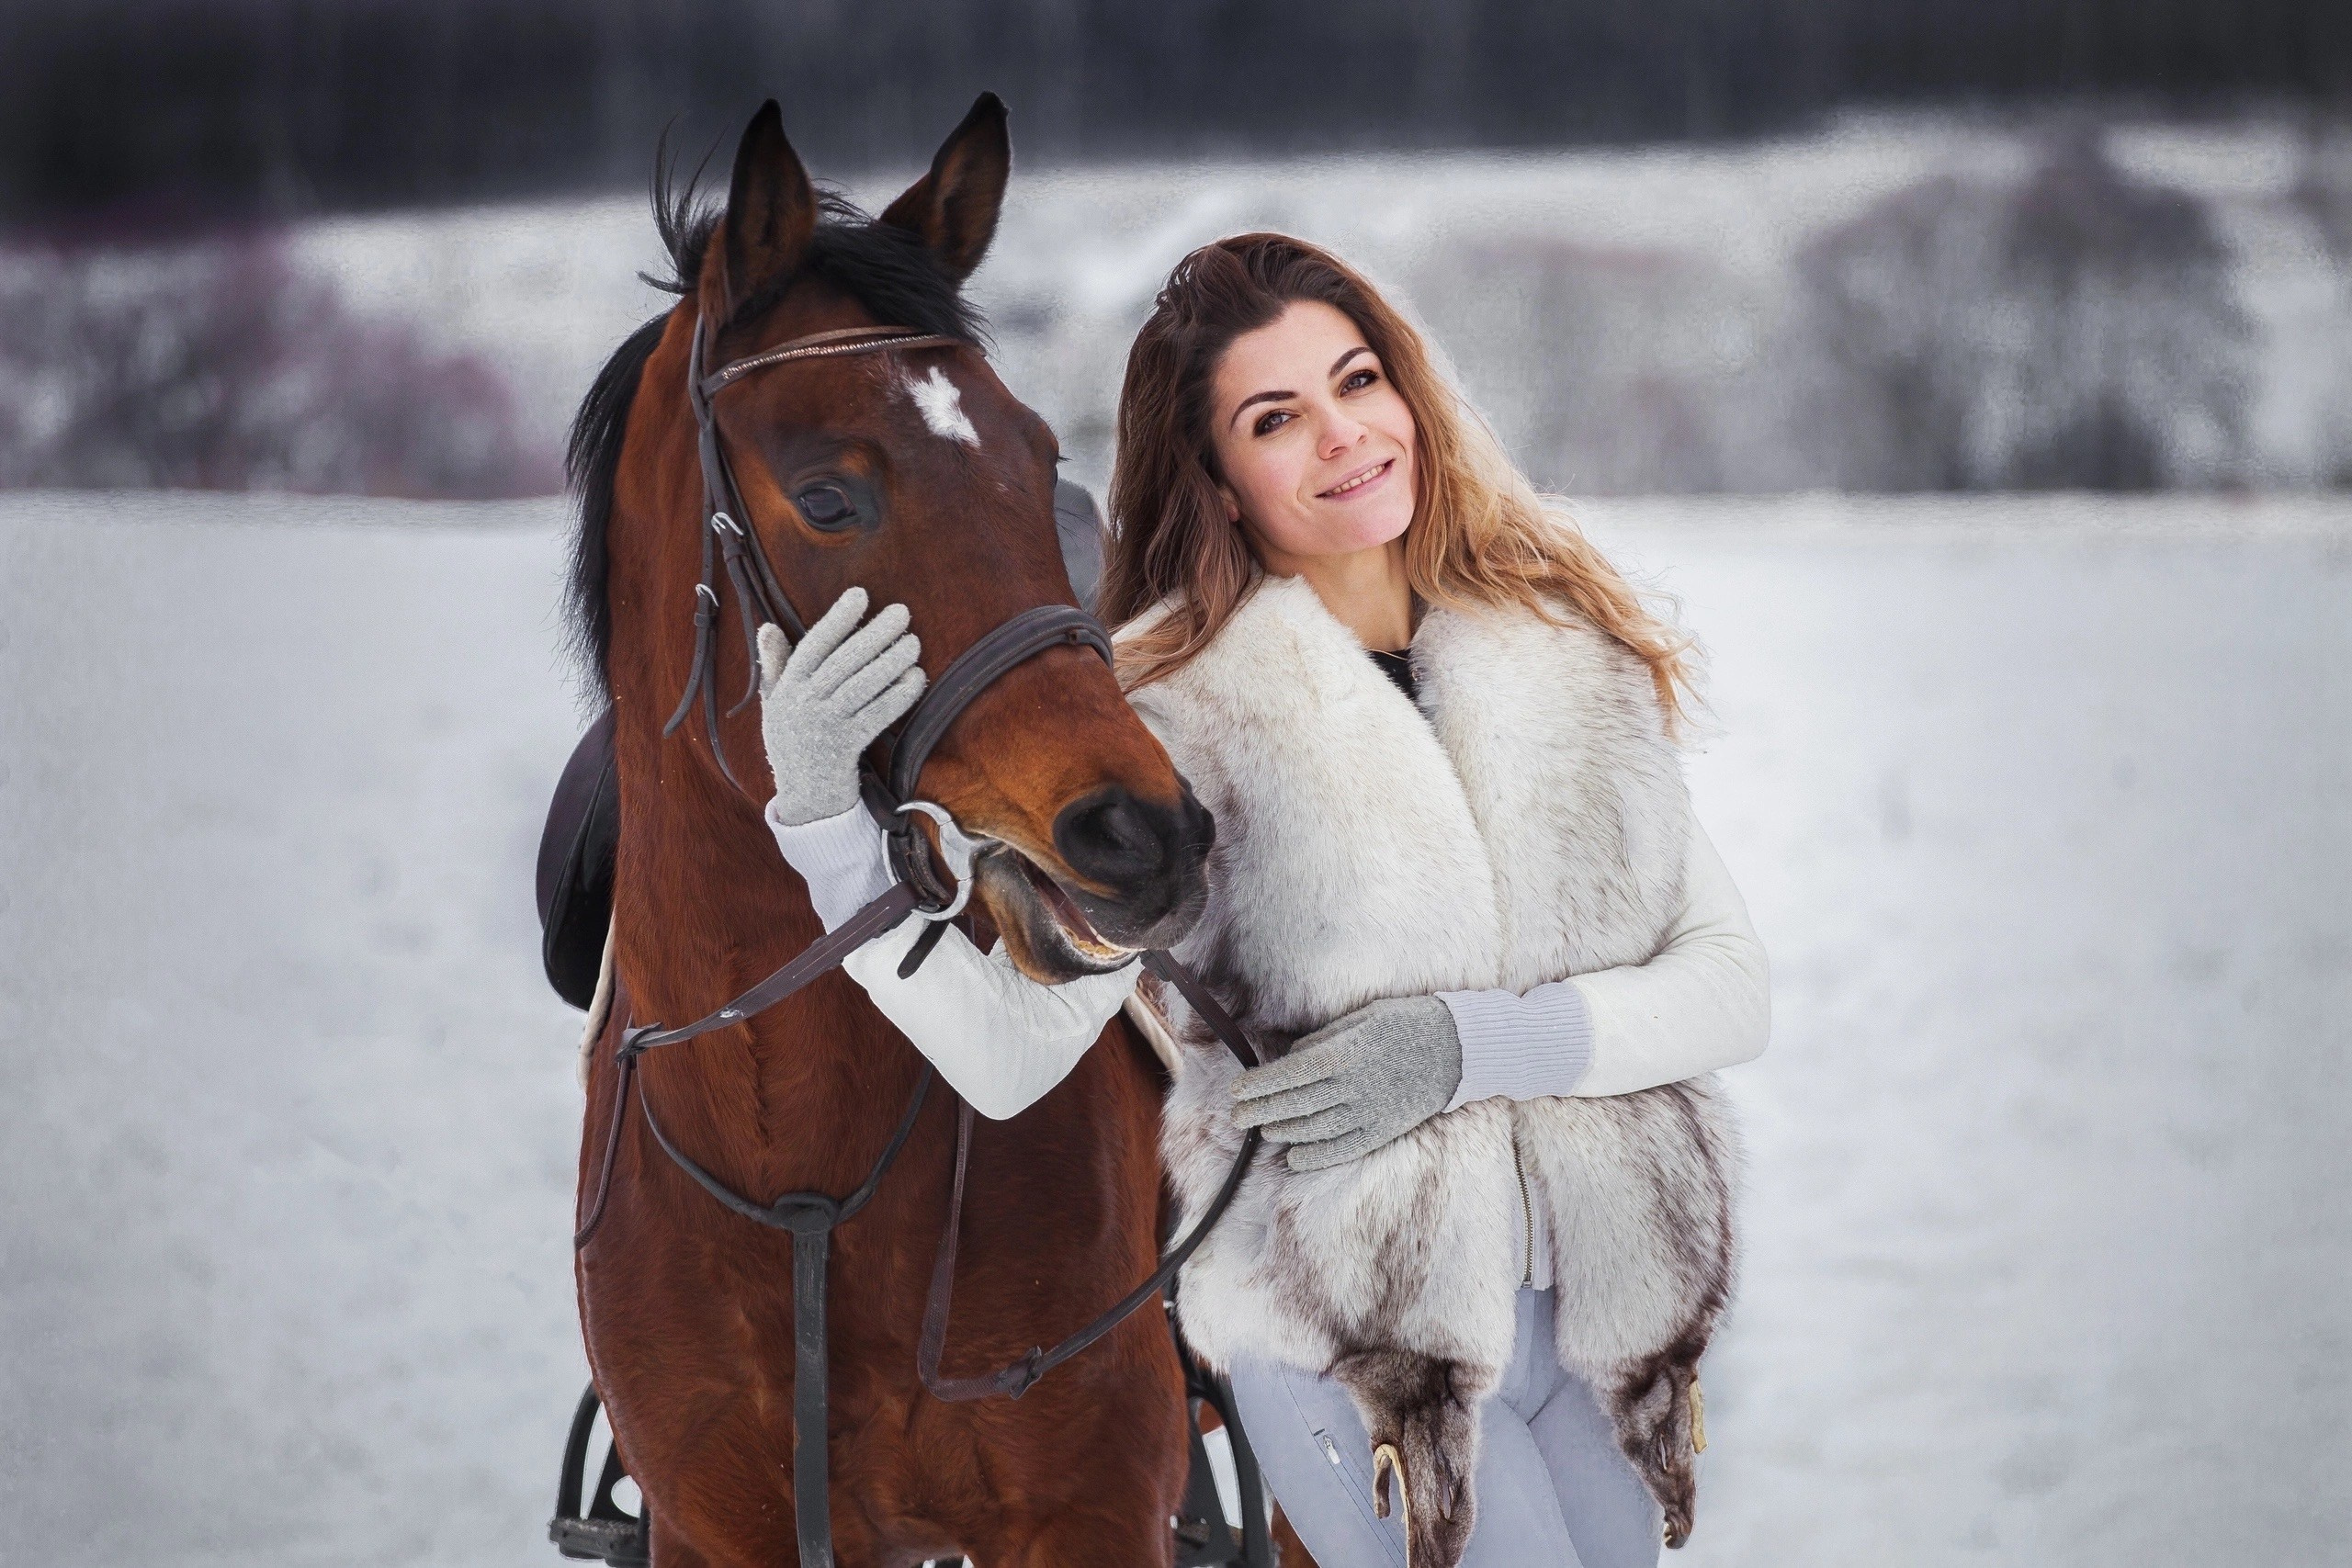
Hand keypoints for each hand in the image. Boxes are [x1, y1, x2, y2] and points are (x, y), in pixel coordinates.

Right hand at [758, 586, 926, 826]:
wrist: (804, 798)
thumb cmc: (793, 741)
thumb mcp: (775, 704)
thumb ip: (776, 665)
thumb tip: (767, 627)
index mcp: (786, 689)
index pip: (813, 646)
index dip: (837, 619)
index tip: (860, 594)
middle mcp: (802, 705)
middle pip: (842, 663)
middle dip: (873, 635)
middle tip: (902, 612)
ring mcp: (824, 728)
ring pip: (860, 687)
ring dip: (890, 662)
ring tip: (914, 641)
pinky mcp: (846, 749)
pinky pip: (876, 717)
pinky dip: (898, 697)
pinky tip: (917, 678)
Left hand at [1230, 995, 1463, 1170]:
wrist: (1459, 1048)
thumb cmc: (1407, 1021)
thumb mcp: (1364, 1016)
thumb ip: (1325, 1038)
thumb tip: (1290, 1056)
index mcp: (1349, 1051)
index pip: (1292, 1073)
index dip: (1261, 1084)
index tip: (1236, 1090)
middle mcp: (1357, 1084)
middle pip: (1298, 1103)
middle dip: (1261, 1110)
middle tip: (1236, 1117)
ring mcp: (1372, 1111)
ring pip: (1317, 1128)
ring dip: (1284, 1130)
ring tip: (1263, 1128)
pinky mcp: (1386, 1129)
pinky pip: (1345, 1148)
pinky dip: (1317, 1155)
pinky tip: (1295, 1157)